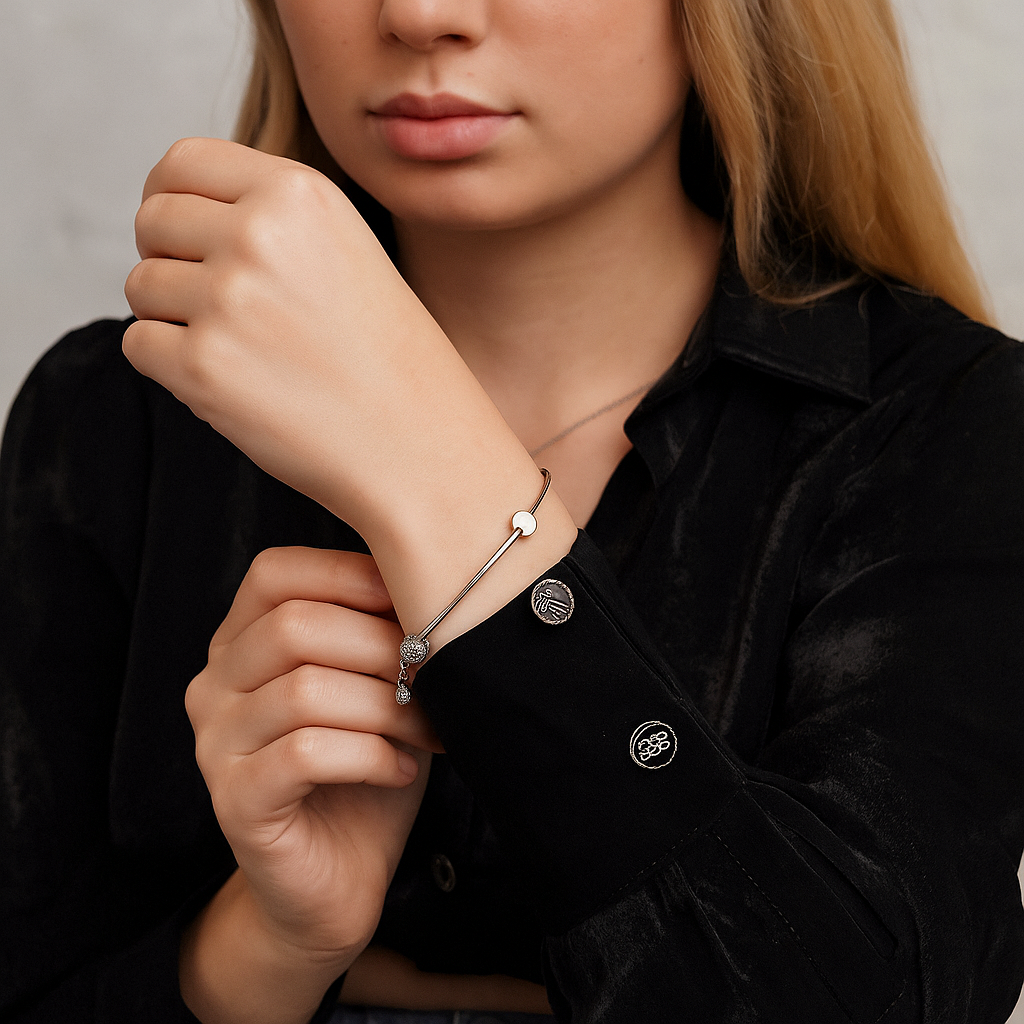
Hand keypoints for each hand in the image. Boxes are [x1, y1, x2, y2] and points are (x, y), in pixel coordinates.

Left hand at [122, 137, 496, 534]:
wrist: (420, 445)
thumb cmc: (388, 359)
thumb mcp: (345, 249)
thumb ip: (268, 218)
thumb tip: (169, 211)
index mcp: (299, 193)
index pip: (182, 162)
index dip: (169, 198)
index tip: (180, 233)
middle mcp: (259, 235)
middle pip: (153, 221)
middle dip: (168, 259)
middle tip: (214, 305)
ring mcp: (228, 300)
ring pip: (142, 287)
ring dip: (172, 318)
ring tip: (241, 350)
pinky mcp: (203, 367)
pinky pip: (140, 346)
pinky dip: (171, 367)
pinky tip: (233, 383)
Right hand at [184, 546, 440, 960]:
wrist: (337, 879)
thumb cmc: (364, 768)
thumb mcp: (377, 686)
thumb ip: (380, 633)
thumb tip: (430, 580)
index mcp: (241, 644)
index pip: (273, 574)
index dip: (347, 573)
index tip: (414, 598)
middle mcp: (215, 685)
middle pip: (293, 626)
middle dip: (383, 646)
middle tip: (437, 678)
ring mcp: (215, 744)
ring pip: (304, 690)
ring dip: (388, 707)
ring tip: (427, 730)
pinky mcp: (234, 801)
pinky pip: (305, 753)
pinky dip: (369, 755)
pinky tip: (398, 771)